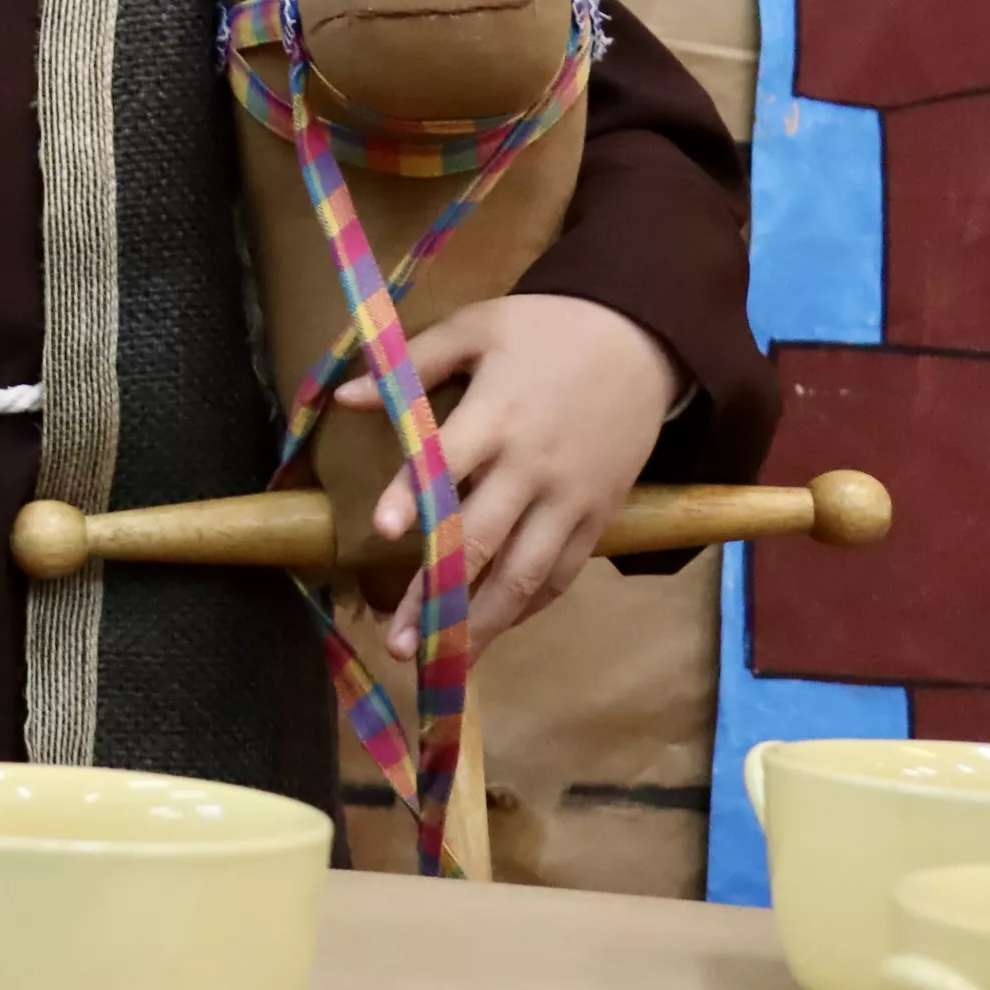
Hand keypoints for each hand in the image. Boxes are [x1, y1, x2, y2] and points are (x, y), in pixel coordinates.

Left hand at [341, 293, 684, 655]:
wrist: (644, 337)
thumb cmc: (546, 329)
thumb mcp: (477, 327)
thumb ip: (413, 363)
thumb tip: (346, 397)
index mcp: (496, 416)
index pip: (447, 462)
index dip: (413, 496)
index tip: (379, 531)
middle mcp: (532, 467)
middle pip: (482, 540)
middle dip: (438, 595)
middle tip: (399, 641)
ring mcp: (571, 499)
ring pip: (526, 574)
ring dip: (485, 622)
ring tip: (446, 661)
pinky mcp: (600, 516)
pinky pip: (563, 572)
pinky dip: (530, 605)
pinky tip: (497, 628)